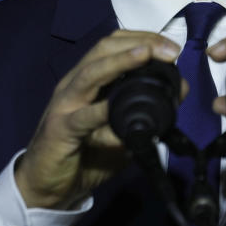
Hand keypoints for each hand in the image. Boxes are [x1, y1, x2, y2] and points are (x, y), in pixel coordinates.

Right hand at [15, 30, 181, 208]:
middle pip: (103, 50)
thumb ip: (145, 110)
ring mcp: (65, 105)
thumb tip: (179, 91)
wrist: (46, 187)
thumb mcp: (121, 129)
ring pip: (91, 74)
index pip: (113, 45)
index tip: (172, 47)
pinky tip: (116, 108)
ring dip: (120, 61)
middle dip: (138, 44)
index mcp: (89, 80)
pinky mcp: (59, 130)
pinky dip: (101, 112)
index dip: (143, 38)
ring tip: (144, 55)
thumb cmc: (85, 154)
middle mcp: (75, 85)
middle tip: (170, 50)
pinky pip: (82, 118)